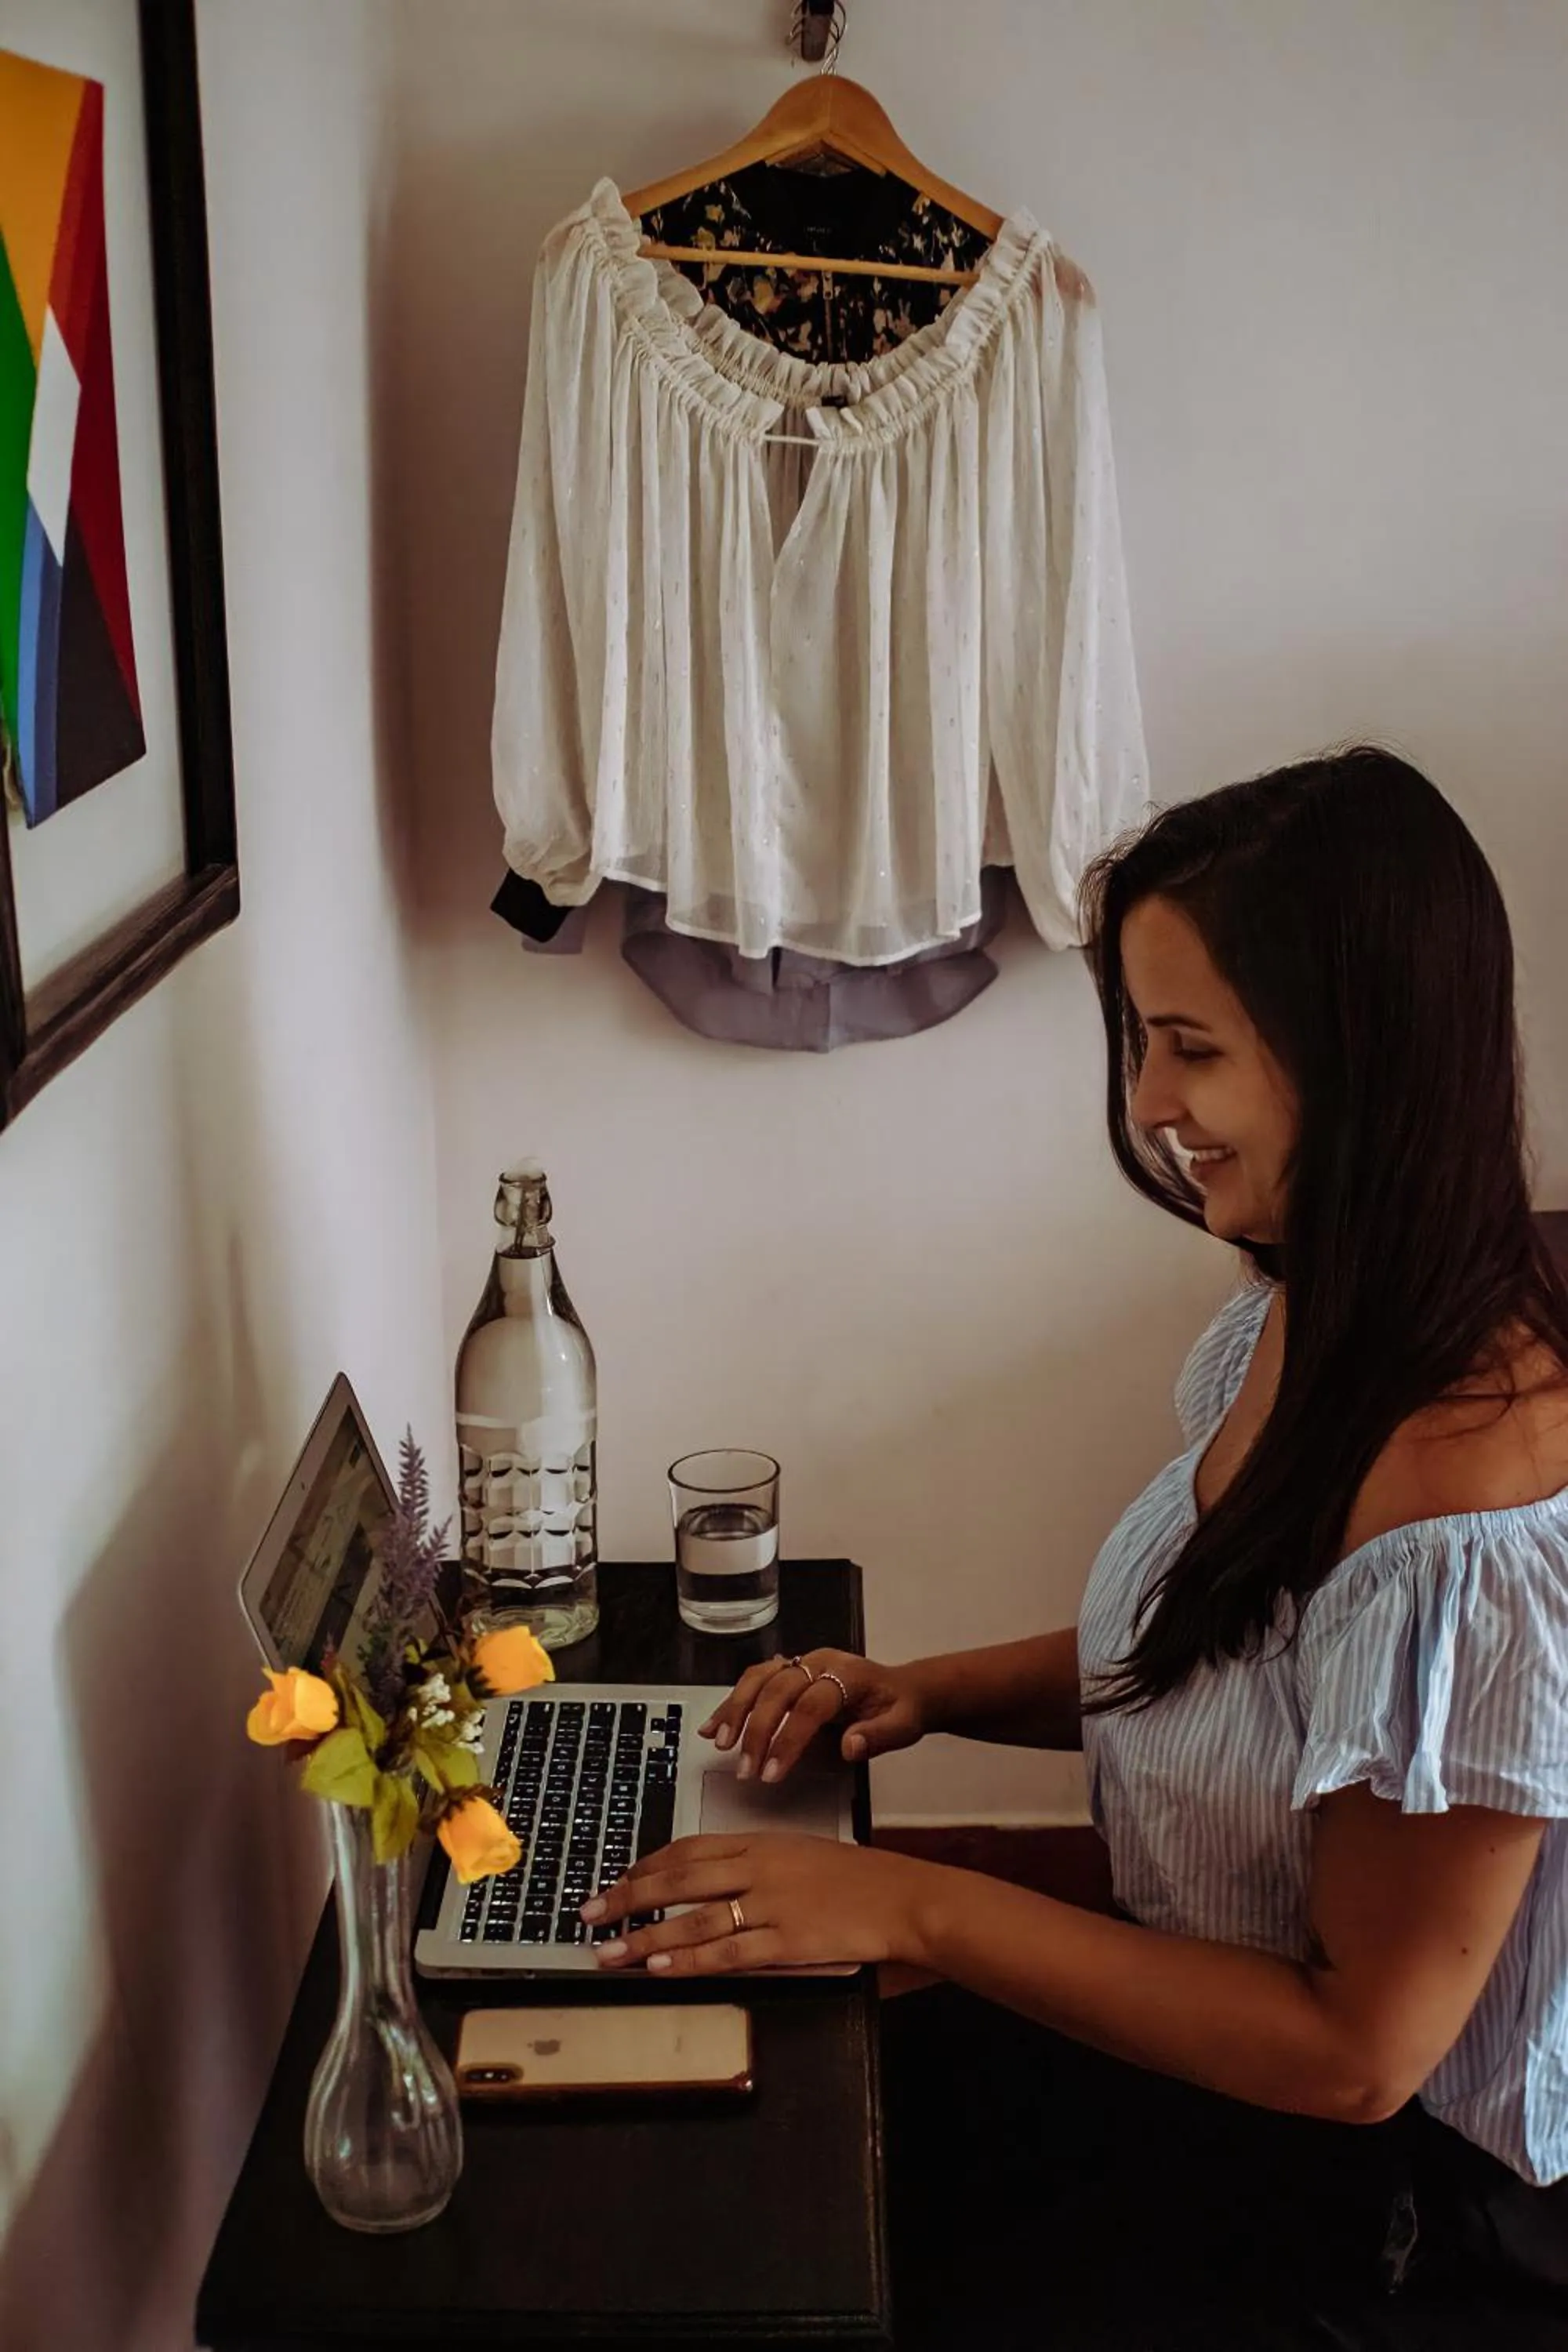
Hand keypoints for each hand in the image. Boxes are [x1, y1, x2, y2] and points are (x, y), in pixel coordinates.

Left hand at [582, 1831, 934, 1975]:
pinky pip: (728, 1950)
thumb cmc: (854, 1877)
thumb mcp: (798, 1854)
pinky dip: (691, 1958)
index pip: (687, 1850)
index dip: (645, 1867)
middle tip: (589, 1914)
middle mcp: (757, 1868)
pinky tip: (660, 1966)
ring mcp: (770, 1904)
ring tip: (608, 1952)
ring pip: (693, 1918)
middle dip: (627, 1898)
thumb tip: (709, 1883)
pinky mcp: (786, 1940)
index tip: (614, 1882)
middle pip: (678, 1879)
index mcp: (758, 1842)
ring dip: (645, 1936)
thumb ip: (754, 1865)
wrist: (899, 1897)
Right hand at [698, 1650, 926, 1783]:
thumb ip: (879, 1736)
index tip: (772, 1774)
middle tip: (746, 1770)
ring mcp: (801, 1662)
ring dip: (736, 1710)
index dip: (790, 1738)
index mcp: (849, 1674)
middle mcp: (820, 1662)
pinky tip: (713, 1727)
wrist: (902, 1689)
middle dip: (757, 1730)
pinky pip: (754, 1681)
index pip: (812, 1704)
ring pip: (759, 1678)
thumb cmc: (900, 1710)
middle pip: (778, 1689)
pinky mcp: (788, 1671)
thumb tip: (850, 1746)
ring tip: (720, 1743)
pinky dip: (731, 1703)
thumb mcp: (903, 1725)